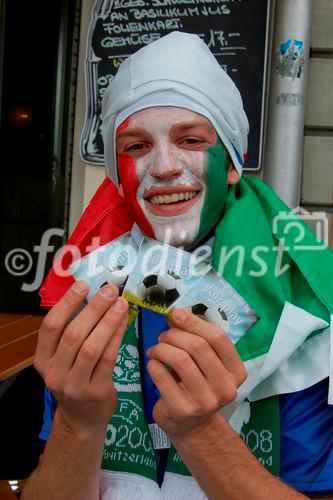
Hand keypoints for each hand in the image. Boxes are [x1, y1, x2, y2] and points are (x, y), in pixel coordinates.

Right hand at [34, 282, 128, 432]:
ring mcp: (75, 385)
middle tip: (110, 290)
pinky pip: (108, 359)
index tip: (83, 285)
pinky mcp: (97, 391)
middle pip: (73, 334)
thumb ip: (71, 331)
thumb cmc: (75, 377)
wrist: (82, 418)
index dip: (67, 304)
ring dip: (108, 321)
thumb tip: (92, 295)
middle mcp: (54, 372)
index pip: (50, 327)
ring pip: (91, 347)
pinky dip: (117, 337)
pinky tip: (124, 322)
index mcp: (43, 359)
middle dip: (93, 309)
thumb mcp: (64, 358)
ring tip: (121, 303)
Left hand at [146, 308, 246, 437]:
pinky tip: (153, 364)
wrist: (192, 426)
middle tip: (163, 336)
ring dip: (162, 348)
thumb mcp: (205, 364)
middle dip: (175, 335)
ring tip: (155, 349)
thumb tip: (176, 314)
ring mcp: (205, 401)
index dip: (195, 322)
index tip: (176, 314)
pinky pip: (162, 376)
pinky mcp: (183, 410)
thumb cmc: (198, 385)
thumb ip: (196, 339)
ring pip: (180, 359)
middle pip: (198, 346)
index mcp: (236, 371)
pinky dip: (153, 364)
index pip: (218, 338)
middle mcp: (226, 387)